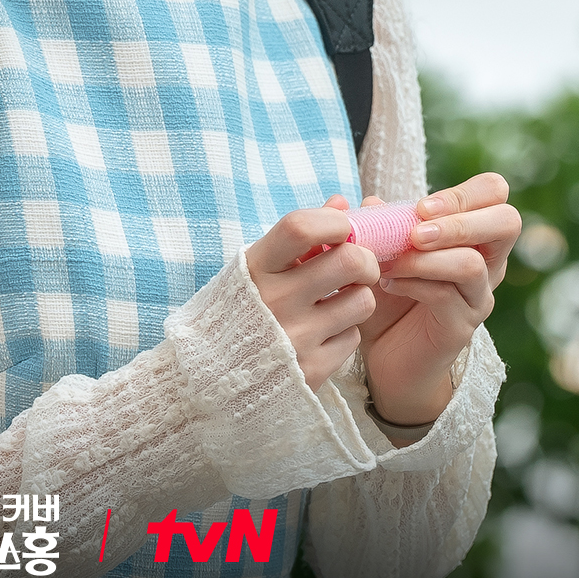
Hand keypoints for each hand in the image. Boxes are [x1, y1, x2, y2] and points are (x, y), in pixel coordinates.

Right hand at [246, 197, 380, 391]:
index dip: (333, 221)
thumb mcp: (260, 265)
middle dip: (366, 259)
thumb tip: (341, 203)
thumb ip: (301, 235)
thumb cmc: (242, 306)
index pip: (301, 227)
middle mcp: (274, 300)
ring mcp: (295, 337)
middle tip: (359, 266)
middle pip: (349, 261)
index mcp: (256, 267)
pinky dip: (345, 331)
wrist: (212, 373)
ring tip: (339, 301)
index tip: (341, 229)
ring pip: (362, 300)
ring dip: (359, 297)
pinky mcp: (311, 369)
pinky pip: (353, 338)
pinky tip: (323, 333)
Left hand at [357, 173, 521, 425]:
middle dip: (458, 220)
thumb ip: (375, 222)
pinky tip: (387, 283)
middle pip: (507, 222)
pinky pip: (446, 296)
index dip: (465, 192)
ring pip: (472, 264)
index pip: (494, 193)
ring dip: (425, 256)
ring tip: (390, 261)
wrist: (384, 354)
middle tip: (417, 232)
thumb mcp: (380, 250)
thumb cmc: (386, 293)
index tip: (421, 206)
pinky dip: (412, 283)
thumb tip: (368, 201)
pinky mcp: (461, 326)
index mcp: (471, 235)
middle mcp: (487, 263)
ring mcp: (477, 296)